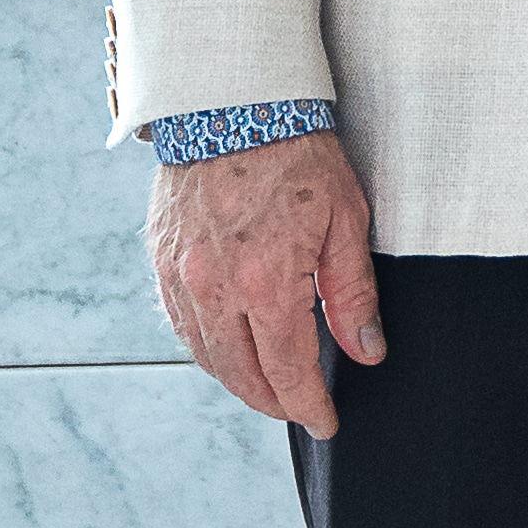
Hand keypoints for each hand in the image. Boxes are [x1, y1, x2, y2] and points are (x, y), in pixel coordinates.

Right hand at [147, 130, 384, 435]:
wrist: (233, 105)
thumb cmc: (298, 156)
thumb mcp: (345, 221)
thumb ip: (352, 294)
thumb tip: (366, 350)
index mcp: (266, 282)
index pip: (288, 370)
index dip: (308, 405)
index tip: (325, 422)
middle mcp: (215, 288)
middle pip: (242, 374)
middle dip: (274, 401)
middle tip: (300, 409)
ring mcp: (180, 277)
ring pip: (206, 356)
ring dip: (238, 380)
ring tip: (269, 387)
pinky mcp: (161, 262)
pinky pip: (182, 325)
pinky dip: (207, 348)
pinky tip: (230, 350)